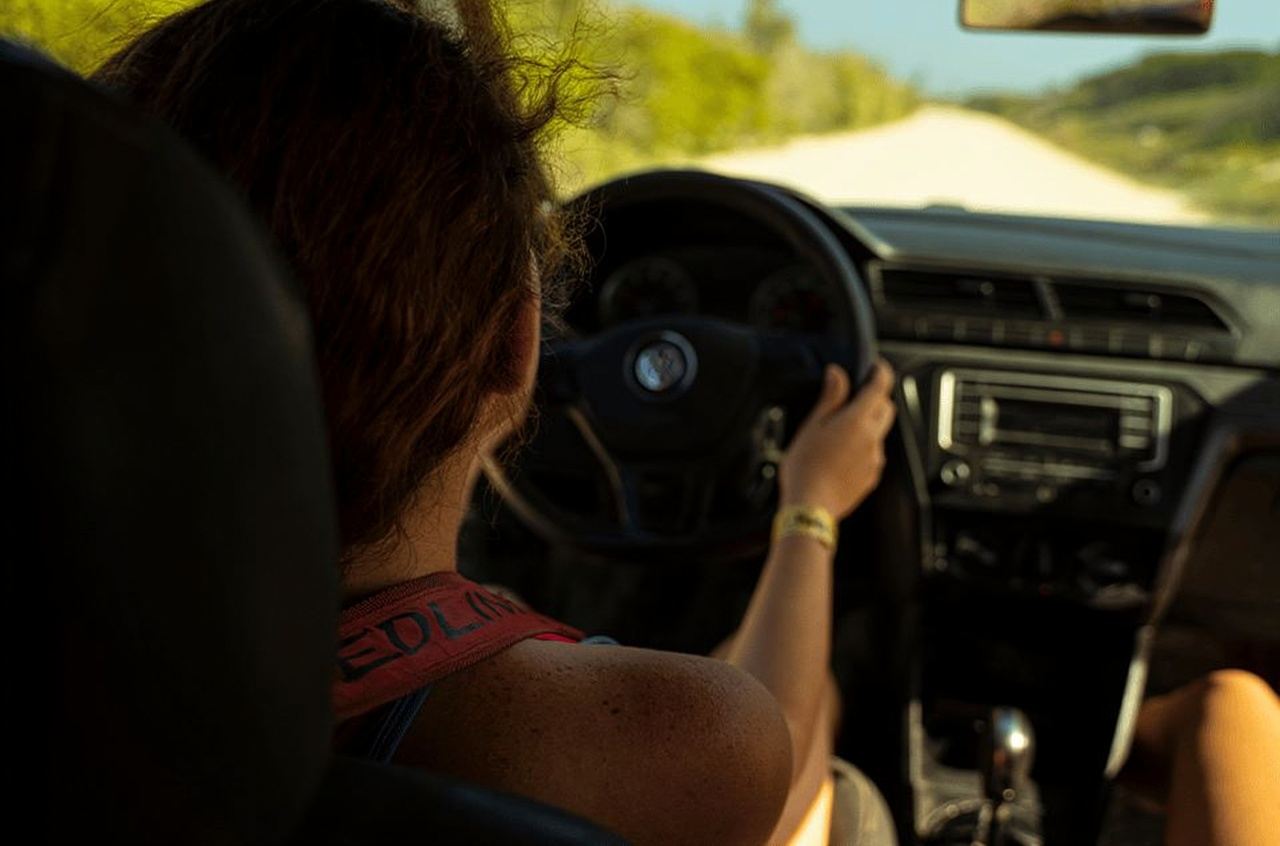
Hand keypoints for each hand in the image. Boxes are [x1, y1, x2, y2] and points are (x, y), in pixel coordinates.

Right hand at [778, 359, 895, 520]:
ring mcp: (875, 459)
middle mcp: (872, 438)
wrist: (811, 507)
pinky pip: (874, 454)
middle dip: (876, 399)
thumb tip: (838, 374)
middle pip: (886, 409)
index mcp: (858, 421)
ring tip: (840, 433)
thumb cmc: (805, 467)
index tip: (875, 366)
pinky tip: (841, 455)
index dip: (880, 372)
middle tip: (855, 398)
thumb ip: (831, 398)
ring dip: (868, 425)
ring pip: (880, 432)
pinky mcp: (872, 476)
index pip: (880, 387)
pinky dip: (863, 447)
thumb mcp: (812, 425)